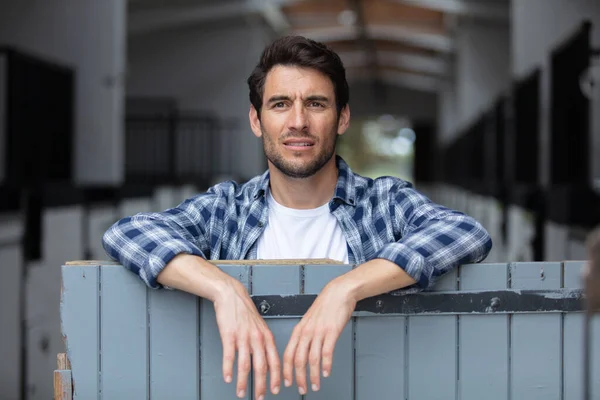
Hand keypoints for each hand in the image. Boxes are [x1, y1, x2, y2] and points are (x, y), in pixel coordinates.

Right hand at [213, 279, 280, 398]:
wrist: (232, 295)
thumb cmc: (245, 311)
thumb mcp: (260, 327)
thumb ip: (264, 343)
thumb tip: (266, 362)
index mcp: (267, 337)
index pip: (275, 362)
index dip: (276, 378)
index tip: (276, 390)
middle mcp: (257, 338)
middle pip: (262, 367)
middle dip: (262, 386)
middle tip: (260, 397)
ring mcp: (243, 337)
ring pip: (245, 365)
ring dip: (243, 382)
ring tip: (240, 393)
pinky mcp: (229, 335)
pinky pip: (229, 356)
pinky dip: (228, 369)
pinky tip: (227, 378)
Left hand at [282, 280, 355, 393]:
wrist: (338, 292)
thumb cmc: (325, 306)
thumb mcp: (309, 320)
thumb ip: (305, 335)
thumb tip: (302, 351)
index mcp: (299, 330)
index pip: (288, 354)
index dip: (286, 370)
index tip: (286, 382)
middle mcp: (306, 332)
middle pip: (298, 360)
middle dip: (299, 378)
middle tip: (301, 389)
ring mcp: (319, 332)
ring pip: (312, 359)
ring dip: (313, 375)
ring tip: (315, 385)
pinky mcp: (331, 331)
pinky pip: (327, 352)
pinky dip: (326, 365)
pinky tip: (326, 372)